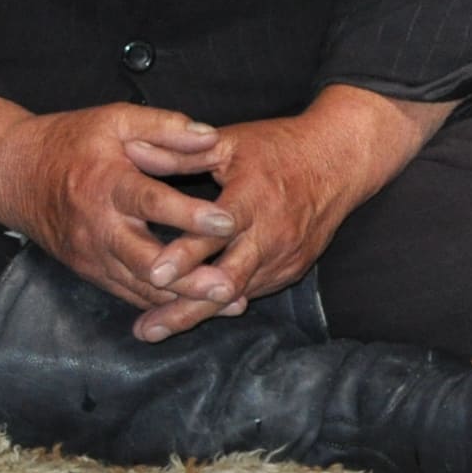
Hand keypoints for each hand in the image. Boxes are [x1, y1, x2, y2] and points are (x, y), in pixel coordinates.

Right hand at [0, 94, 238, 312]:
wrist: (13, 174)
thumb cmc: (71, 141)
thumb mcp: (115, 120)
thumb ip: (165, 127)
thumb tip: (211, 137)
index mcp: (106, 183)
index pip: (151, 202)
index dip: (190, 214)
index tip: (228, 221)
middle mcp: (97, 226)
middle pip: (146, 259)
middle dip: (190, 277)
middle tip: (230, 283)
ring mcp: (90, 254)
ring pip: (140, 286)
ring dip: (184, 299)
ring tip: (229, 305)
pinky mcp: (89, 270)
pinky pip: (128, 293)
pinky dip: (162, 303)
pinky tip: (198, 309)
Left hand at [130, 87, 452, 339]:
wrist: (339, 162)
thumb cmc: (277, 148)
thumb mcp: (230, 143)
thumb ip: (180, 154)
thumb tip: (131, 152)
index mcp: (253, 198)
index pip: (216, 232)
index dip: (186, 254)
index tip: (154, 272)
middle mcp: (271, 234)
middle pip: (225, 280)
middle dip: (186, 306)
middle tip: (148, 327)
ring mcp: (284, 257)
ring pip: (236, 295)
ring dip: (196, 313)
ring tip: (155, 329)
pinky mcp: (292, 270)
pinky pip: (251, 292)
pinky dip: (220, 305)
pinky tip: (187, 315)